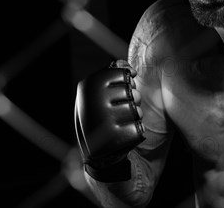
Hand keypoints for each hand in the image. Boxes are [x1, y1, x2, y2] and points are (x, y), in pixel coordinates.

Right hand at [74, 60, 144, 181]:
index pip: (119, 73)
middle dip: (134, 100)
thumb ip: (113, 76)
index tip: (126, 87)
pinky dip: (137, 134)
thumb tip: (121, 63)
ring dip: (135, 118)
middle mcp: (89, 104)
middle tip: (125, 110)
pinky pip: (138, 130)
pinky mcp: (110, 143)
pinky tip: (126, 138)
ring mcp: (98, 123)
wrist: (105, 160)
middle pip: (130, 92)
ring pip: (134, 110)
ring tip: (124, 124)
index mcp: (86, 88)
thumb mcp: (106, 95)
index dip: (127, 81)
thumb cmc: (109, 120)